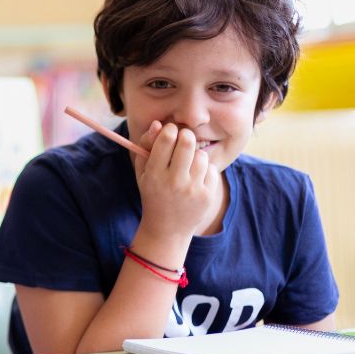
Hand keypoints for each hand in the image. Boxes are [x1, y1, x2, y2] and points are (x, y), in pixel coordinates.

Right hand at [133, 121, 220, 240]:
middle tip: (184, 141)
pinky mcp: (207, 195)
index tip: (171, 133)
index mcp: (154, 174)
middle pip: (188, 142)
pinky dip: (205, 171)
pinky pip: (211, 170)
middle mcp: (173, 181)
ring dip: (196, 156)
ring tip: (188, 166)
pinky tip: (196, 180)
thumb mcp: (143, 173)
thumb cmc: (153, 194)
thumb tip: (159, 124)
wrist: (167, 229)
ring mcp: (192, 189)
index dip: (170, 130)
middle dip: (187, 137)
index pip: (167, 139)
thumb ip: (146, 147)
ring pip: (201, 156)